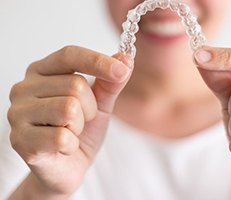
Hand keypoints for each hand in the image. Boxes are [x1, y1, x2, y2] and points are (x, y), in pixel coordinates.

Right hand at [7, 46, 131, 196]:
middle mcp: (24, 88)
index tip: (122, 70)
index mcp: (42, 72)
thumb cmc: (81, 131)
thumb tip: (126, 59)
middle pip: (74, 85)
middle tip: (81, 121)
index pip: (69, 55)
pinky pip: (61, 136)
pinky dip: (72, 145)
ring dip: (80, 126)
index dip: (97, 61)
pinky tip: (63, 148)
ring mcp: (18, 114)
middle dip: (90, 108)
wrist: (68, 168)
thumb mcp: (100, 103)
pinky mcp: (20, 140)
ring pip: (68, 109)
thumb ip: (111, 82)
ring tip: (71, 132)